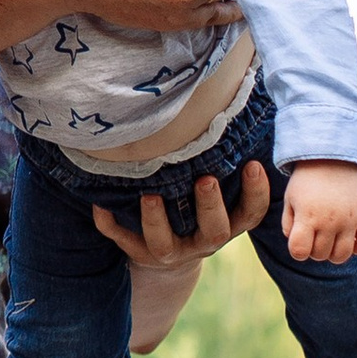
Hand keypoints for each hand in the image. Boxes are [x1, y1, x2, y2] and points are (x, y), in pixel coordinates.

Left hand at [91, 160, 273, 270]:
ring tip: (151, 196)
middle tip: (205, 180)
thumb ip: (229, 161)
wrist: (166, 259)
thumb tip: (241, 98)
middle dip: (210, 206)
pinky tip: (100, 205)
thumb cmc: (198, 208)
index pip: (250, 214)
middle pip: (214, 231)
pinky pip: (122, 241)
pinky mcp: (140, 254)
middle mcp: (203, 241)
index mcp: (227, 224)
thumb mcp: (220, 193)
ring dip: (157, 220)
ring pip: (164, 243)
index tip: (253, 165)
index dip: (256, 193)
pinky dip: (110, 224)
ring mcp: (171, 251)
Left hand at [281, 161, 356, 263]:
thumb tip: (299, 248)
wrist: (332, 157)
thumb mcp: (290, 200)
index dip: (297, 250)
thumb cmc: (307, 181)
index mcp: (308, 216)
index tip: (300, 240)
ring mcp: (350, 219)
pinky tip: (350, 238)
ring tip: (331, 239)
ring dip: (333, 253)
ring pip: (342, 255)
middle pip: (320, 255)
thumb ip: (289, 225)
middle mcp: (329, 221)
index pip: (299, 251)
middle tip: (315, 235)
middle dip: (314, 250)